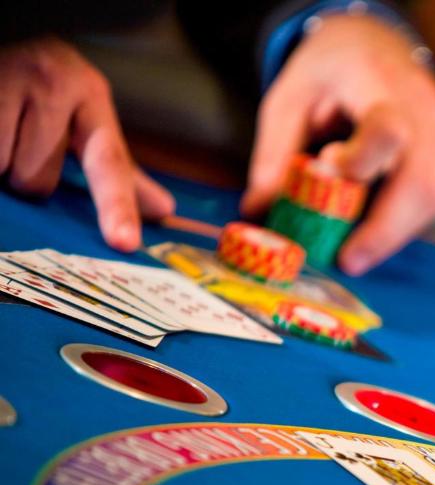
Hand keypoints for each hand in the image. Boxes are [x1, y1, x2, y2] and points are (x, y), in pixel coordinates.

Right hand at [0, 38, 174, 250]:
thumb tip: (164, 209)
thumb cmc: (40, 84)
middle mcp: (56, 82)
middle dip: (25, 174)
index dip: (117, 206)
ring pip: (5, 168)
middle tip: (20, 139)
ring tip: (2, 129)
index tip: (125, 242)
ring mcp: (11, 79)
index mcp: (90, 94)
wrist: (4, 37)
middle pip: (40, 181)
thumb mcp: (85, 115)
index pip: (109, 162)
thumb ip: (119, 167)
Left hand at [242, 14, 434, 274]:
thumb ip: (273, 155)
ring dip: (392, 231)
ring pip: (431, 200)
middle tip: (348, 261)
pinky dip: (400, 220)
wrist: (375, 42)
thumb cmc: (329, 70)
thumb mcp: (287, 99)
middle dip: (386, 232)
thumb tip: (259, 211)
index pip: (388, 132)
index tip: (333, 196)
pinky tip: (372, 226)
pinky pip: (430, 199)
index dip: (365, 171)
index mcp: (380, 84)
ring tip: (354, 247)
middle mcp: (425, 110)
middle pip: (423, 185)